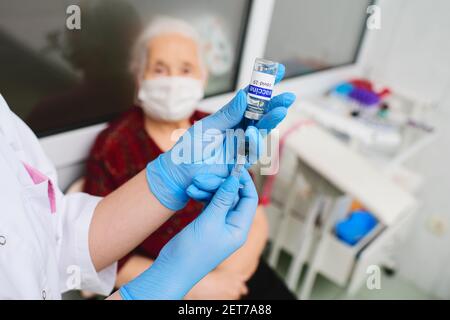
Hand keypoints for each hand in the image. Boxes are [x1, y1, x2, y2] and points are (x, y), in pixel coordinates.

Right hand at [119, 168, 257, 299]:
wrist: (173, 268)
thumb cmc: (194, 251)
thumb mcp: (210, 222)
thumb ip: (223, 199)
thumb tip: (235, 178)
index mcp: (240, 228)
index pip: (250, 199)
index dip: (244, 182)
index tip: (234, 168)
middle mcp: (232, 226)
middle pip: (235, 197)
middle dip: (222, 184)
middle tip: (208, 175)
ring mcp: (219, 225)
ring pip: (220, 199)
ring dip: (210, 189)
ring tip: (195, 184)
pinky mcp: (207, 224)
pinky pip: (210, 204)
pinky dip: (203, 196)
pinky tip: (192, 192)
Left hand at [146, 64, 295, 209]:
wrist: (182, 172)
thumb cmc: (190, 148)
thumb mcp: (208, 127)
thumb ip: (228, 114)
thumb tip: (244, 95)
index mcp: (231, 116)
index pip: (250, 97)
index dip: (263, 85)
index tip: (279, 71)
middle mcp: (239, 129)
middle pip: (261, 114)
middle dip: (275, 105)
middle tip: (288, 96)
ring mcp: (241, 145)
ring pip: (261, 131)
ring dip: (271, 121)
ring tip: (281, 111)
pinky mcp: (241, 162)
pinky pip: (252, 151)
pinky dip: (254, 141)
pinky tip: (253, 132)